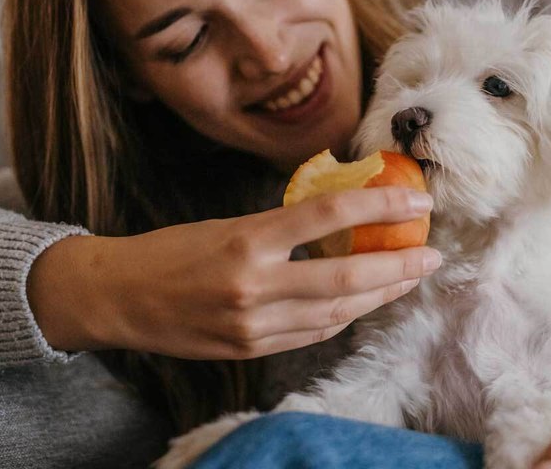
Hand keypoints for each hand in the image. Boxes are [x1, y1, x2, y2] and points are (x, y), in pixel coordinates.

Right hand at [28, 186, 438, 357]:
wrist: (118, 298)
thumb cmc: (169, 250)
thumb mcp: (224, 223)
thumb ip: (278, 227)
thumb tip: (336, 218)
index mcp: (246, 240)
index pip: (328, 215)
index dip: (380, 204)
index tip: (417, 199)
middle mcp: (253, 286)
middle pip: (346, 278)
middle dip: (398, 267)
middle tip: (432, 254)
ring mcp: (253, 325)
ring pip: (336, 313)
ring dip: (378, 295)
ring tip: (407, 277)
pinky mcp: (250, 350)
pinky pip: (311, 333)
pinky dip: (342, 316)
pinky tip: (363, 302)